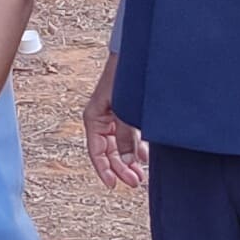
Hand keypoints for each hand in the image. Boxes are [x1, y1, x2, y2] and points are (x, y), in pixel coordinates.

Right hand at [82, 56, 146, 191]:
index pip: (96, 152)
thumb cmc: (125, 77)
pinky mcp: (125, 112)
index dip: (104, 170)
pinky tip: (145, 156)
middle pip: (109, 152)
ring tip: (142, 173)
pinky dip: (136, 146)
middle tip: (136, 181)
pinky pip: (128, 135)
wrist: (136, 55)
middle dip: (121, 168)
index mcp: (94, 118)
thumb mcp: (125, 111)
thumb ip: (126, 137)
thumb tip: (128, 161)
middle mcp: (102, 119)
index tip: (114, 185)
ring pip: (119, 145)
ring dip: (129, 159)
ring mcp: (113, 116)